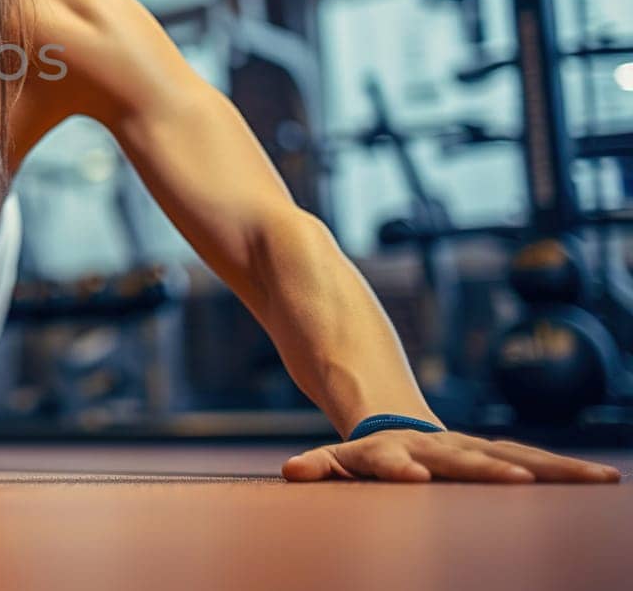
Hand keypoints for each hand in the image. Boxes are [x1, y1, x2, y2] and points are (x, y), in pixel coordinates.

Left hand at [282, 429, 622, 482]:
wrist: (391, 409)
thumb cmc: (365, 452)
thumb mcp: (336, 459)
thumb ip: (320, 466)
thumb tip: (292, 472)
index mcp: (391, 450)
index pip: (393, 461)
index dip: (401, 468)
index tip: (415, 477)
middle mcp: (435, 446)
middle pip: (464, 460)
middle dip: (490, 472)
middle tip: (520, 484)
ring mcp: (469, 448)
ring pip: (511, 458)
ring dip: (549, 471)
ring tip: (590, 479)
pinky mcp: (495, 455)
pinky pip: (532, 463)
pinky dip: (563, 471)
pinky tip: (602, 479)